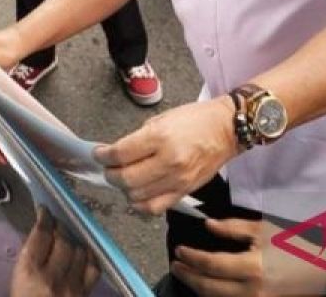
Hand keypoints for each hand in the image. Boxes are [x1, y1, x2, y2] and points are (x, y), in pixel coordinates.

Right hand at [11, 209, 99, 296]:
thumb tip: (38, 236)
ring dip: (75, 240)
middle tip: (57, 223)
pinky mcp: (85, 294)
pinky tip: (84, 252)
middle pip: (63, 240)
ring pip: (80, 251)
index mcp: (30, 273)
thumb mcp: (17, 282)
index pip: (41, 234)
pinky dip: (90, 256)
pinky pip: (94, 268)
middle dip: (60, 227)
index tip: (44, 211)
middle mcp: (53, 277)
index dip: (45, 218)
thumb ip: (27, 259)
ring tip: (69, 236)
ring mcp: (72, 286)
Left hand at [94, 97, 237, 214]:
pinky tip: (137, 194)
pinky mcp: (184, 191)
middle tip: (109, 167)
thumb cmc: (195, 119)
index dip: (103, 156)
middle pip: (125, 179)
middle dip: (111, 174)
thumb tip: (117, 153)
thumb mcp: (162, 118)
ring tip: (124, 177)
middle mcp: (168, 161)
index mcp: (160, 137)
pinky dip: (140, 204)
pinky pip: (154, 207)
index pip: (121, 154)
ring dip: (124, 188)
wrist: (226, 130)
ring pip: (137, 196)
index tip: (99, 154)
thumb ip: (138, 138)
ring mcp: (177, 179)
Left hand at [173, 218, 325, 295]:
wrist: (325, 270)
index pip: (211, 265)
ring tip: (187, 274)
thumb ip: (233, 229)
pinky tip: (208, 287)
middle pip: (209, 288)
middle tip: (176, 265)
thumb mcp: (264, 229)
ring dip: (199, 288)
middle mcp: (250, 291)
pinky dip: (216, 296)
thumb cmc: (295, 244)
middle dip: (188, 276)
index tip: (179, 251)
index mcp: (251, 268)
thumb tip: (207, 225)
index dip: (191, 258)